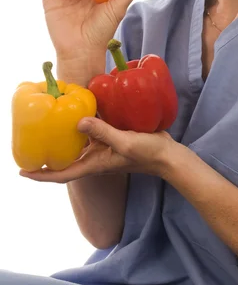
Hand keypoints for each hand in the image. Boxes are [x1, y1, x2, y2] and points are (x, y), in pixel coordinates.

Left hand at [19, 117, 176, 182]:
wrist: (167, 154)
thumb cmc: (147, 154)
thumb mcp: (124, 143)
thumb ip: (102, 132)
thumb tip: (77, 121)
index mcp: (94, 164)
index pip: (61, 175)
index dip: (41, 176)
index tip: (23, 172)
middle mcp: (95, 157)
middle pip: (65, 158)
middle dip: (48, 152)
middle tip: (32, 139)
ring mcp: (103, 147)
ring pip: (77, 142)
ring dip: (64, 134)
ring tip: (50, 120)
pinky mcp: (112, 136)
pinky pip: (93, 130)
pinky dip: (84, 122)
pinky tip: (81, 108)